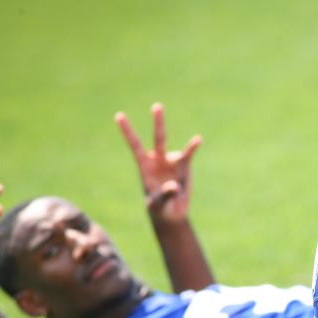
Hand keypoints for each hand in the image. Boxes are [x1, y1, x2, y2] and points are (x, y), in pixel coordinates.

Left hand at [116, 103, 201, 225]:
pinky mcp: (184, 165)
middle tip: (157, 106)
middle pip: (158, 138)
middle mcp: (158, 160)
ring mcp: (171, 161)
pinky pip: (189, 154)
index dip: (127, 131)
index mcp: (145, 167)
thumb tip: (174, 186)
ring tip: (179, 186)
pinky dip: (193, 147)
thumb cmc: (160, 208)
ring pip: (180, 154)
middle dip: (158, 122)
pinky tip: (198, 140)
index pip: (135, 146)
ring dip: (183, 153)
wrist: (171, 212)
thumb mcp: (158, 205)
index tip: (119, 115)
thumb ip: (165, 195)